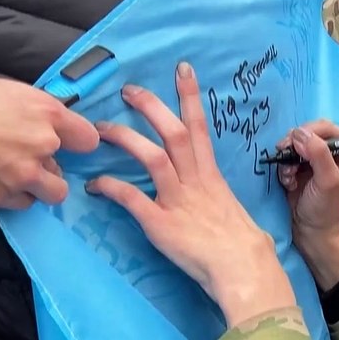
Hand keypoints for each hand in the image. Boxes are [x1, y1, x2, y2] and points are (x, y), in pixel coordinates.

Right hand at [0, 64, 98, 209]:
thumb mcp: (5, 91)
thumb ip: (34, 112)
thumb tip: (48, 126)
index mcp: (45, 113)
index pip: (88, 139)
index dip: (77, 143)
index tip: (68, 145)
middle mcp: (41, 145)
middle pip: (65, 169)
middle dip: (48, 166)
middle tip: (22, 158)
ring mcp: (20, 175)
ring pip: (51, 192)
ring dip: (36, 187)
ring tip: (10, 175)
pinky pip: (20, 204)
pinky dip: (10, 197)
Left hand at [87, 63, 294, 325]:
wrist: (243, 269)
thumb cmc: (243, 247)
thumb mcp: (232, 212)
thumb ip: (215, 199)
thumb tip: (210, 200)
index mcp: (211, 176)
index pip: (200, 127)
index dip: (189, 96)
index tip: (181, 70)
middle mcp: (195, 181)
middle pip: (174, 133)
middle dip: (151, 107)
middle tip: (128, 90)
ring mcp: (178, 201)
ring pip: (152, 158)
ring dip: (126, 138)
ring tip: (101, 128)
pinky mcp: (161, 224)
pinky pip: (133, 199)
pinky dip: (112, 188)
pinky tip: (95, 184)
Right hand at [275, 122, 338, 288]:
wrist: (310, 231)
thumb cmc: (325, 209)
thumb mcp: (327, 182)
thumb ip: (319, 154)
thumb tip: (300, 133)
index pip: (328, 128)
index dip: (311, 132)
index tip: (297, 145)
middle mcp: (334, 150)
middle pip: (309, 131)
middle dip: (295, 145)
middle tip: (286, 157)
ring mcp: (315, 157)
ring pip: (295, 142)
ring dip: (288, 157)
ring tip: (289, 176)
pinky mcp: (300, 164)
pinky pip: (287, 155)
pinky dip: (284, 166)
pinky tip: (288, 181)